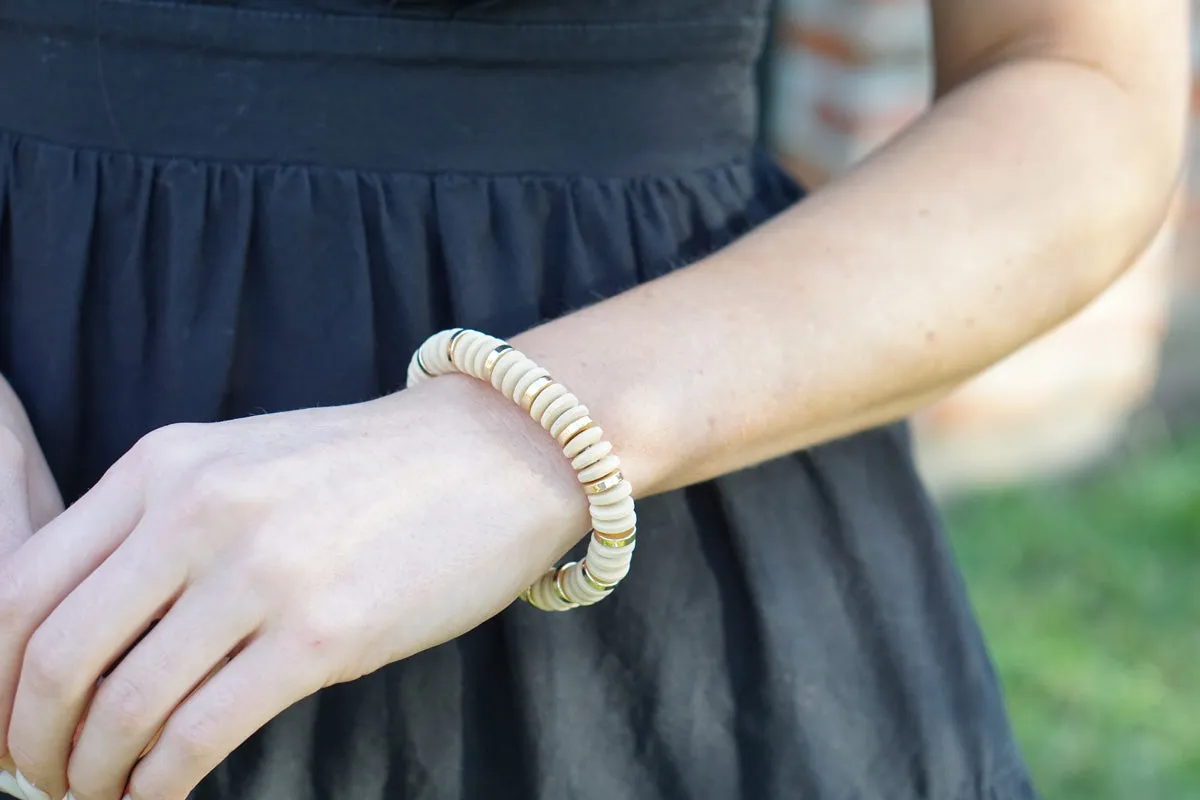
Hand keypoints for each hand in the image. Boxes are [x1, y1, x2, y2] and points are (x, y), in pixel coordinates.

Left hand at [0, 376, 586, 799]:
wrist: (496, 452)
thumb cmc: (371, 470)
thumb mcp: (244, 466)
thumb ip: (160, 531)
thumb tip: (86, 645)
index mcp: (164, 465)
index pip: (21, 585)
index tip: (5, 723)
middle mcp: (198, 511)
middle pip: (53, 654)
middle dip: (30, 739)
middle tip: (42, 776)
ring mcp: (261, 571)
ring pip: (122, 705)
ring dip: (93, 774)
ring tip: (101, 794)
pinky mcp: (323, 634)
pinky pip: (200, 734)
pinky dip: (160, 785)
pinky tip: (161, 797)